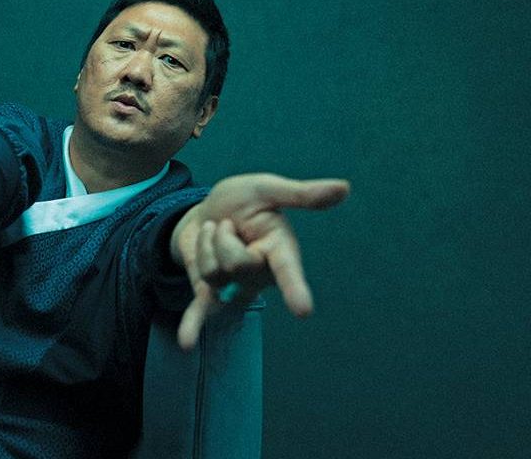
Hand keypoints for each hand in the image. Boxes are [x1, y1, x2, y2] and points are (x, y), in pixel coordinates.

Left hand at [171, 174, 349, 349]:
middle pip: (235, 265)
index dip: (295, 289)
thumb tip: (344, 188)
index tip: (303, 310)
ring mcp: (234, 286)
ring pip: (211, 271)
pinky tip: (186, 343)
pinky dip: (192, 327)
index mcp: (281, 249)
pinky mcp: (209, 292)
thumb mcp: (266, 189)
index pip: (288, 270)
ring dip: (204, 243)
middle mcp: (261, 275)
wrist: (207, 210)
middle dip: (221, 236)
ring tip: (215, 234)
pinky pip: (200, 311)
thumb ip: (300, 194)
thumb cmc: (242, 201)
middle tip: (227, 223)